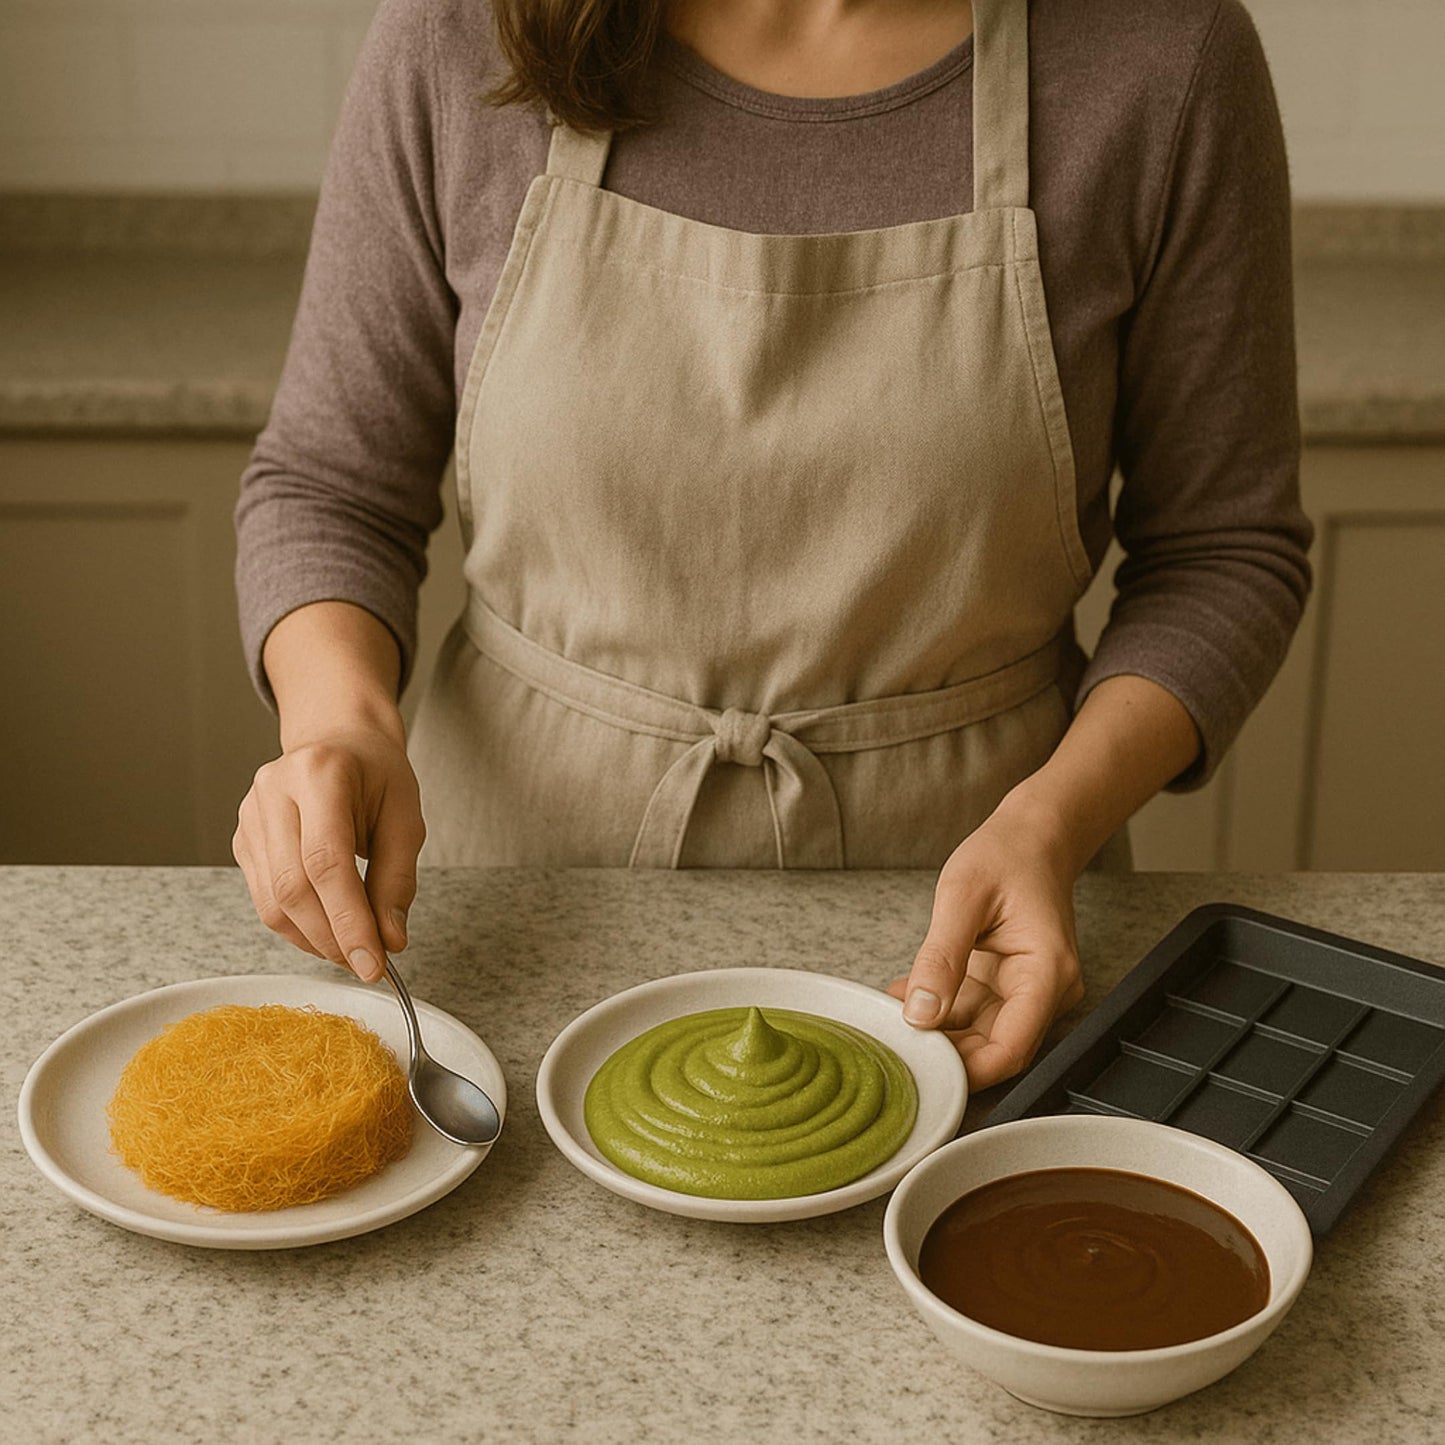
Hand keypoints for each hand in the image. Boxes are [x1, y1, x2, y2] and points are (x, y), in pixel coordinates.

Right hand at [232, 721, 424, 982]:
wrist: (339, 741)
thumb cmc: (377, 775)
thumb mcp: (405, 817)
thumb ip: (398, 880)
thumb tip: (390, 940)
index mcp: (319, 774)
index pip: (326, 862)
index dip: (348, 920)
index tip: (373, 963)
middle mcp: (274, 791)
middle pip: (294, 887)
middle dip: (332, 938)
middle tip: (368, 964)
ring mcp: (250, 815)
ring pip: (273, 901)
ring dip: (315, 939)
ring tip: (352, 950)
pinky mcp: (242, 839)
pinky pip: (265, 898)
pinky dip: (298, 926)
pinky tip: (327, 931)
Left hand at [886, 796, 1083, 1091]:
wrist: (1033, 837)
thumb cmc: (1007, 855)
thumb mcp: (962, 896)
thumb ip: (941, 957)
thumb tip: (918, 1014)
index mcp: (1046, 974)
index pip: (1010, 1050)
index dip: (965, 1071)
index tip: (917, 1068)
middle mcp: (1045, 992)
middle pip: (995, 1051)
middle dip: (943, 1055)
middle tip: (891, 1044)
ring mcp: (1029, 992)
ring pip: (980, 1037)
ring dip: (935, 1034)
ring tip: (888, 1017)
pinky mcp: (1009, 987)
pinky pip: (972, 1014)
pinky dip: (938, 1012)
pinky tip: (903, 998)